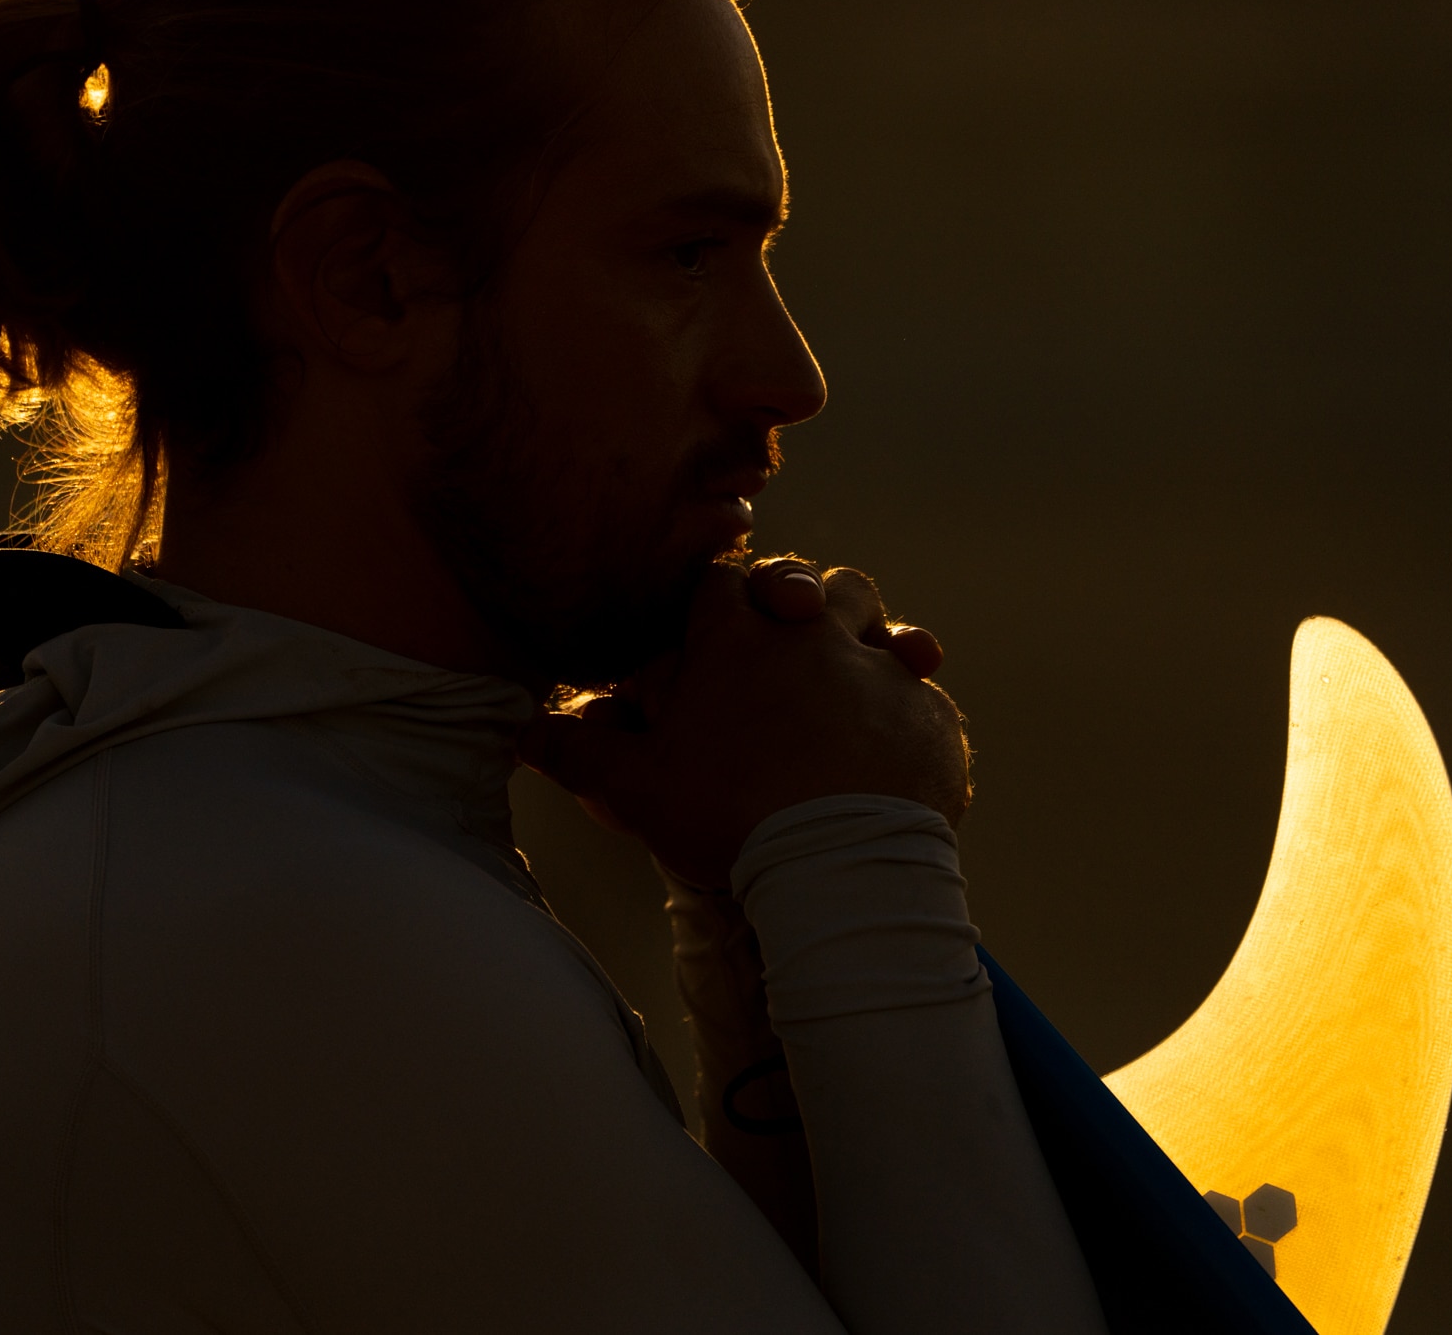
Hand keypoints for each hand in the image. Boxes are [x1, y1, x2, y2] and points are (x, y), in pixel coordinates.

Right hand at [517, 559, 971, 887]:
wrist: (841, 867)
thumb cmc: (729, 816)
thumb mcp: (635, 787)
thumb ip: (579, 751)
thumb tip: (523, 734)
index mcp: (738, 635)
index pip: (714, 584)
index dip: (703, 607)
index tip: (698, 639)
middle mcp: (814, 632)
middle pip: (808, 584)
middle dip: (793, 603)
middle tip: (780, 645)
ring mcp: (880, 669)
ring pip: (877, 621)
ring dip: (860, 639)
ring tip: (845, 677)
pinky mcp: (929, 717)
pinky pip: (920, 694)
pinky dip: (902, 712)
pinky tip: (887, 747)